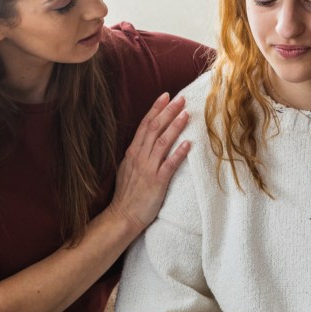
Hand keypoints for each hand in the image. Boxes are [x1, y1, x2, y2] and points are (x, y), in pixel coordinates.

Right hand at [107, 93, 190, 233]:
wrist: (122, 216)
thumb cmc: (127, 194)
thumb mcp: (127, 168)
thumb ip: (137, 154)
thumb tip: (145, 141)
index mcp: (132, 152)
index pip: (144, 125)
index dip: (156, 109)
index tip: (166, 96)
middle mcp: (139, 157)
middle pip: (154, 128)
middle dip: (168, 111)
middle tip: (181, 98)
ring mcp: (148, 169)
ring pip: (162, 142)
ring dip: (175, 126)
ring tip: (186, 114)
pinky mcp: (156, 182)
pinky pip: (169, 164)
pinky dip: (178, 153)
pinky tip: (188, 143)